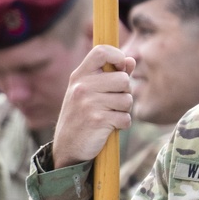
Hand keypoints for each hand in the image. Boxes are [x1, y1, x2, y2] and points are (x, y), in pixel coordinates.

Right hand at [53, 45, 134, 167]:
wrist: (67, 147)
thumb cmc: (82, 116)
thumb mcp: (89, 92)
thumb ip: (110, 74)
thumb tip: (131, 60)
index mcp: (79, 76)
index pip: (101, 51)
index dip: (117, 56)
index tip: (120, 68)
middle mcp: (82, 86)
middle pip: (123, 79)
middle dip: (125, 92)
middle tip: (112, 103)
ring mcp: (89, 103)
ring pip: (127, 99)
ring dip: (124, 110)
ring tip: (109, 115)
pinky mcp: (98, 120)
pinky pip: (126, 118)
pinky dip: (122, 124)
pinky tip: (109, 127)